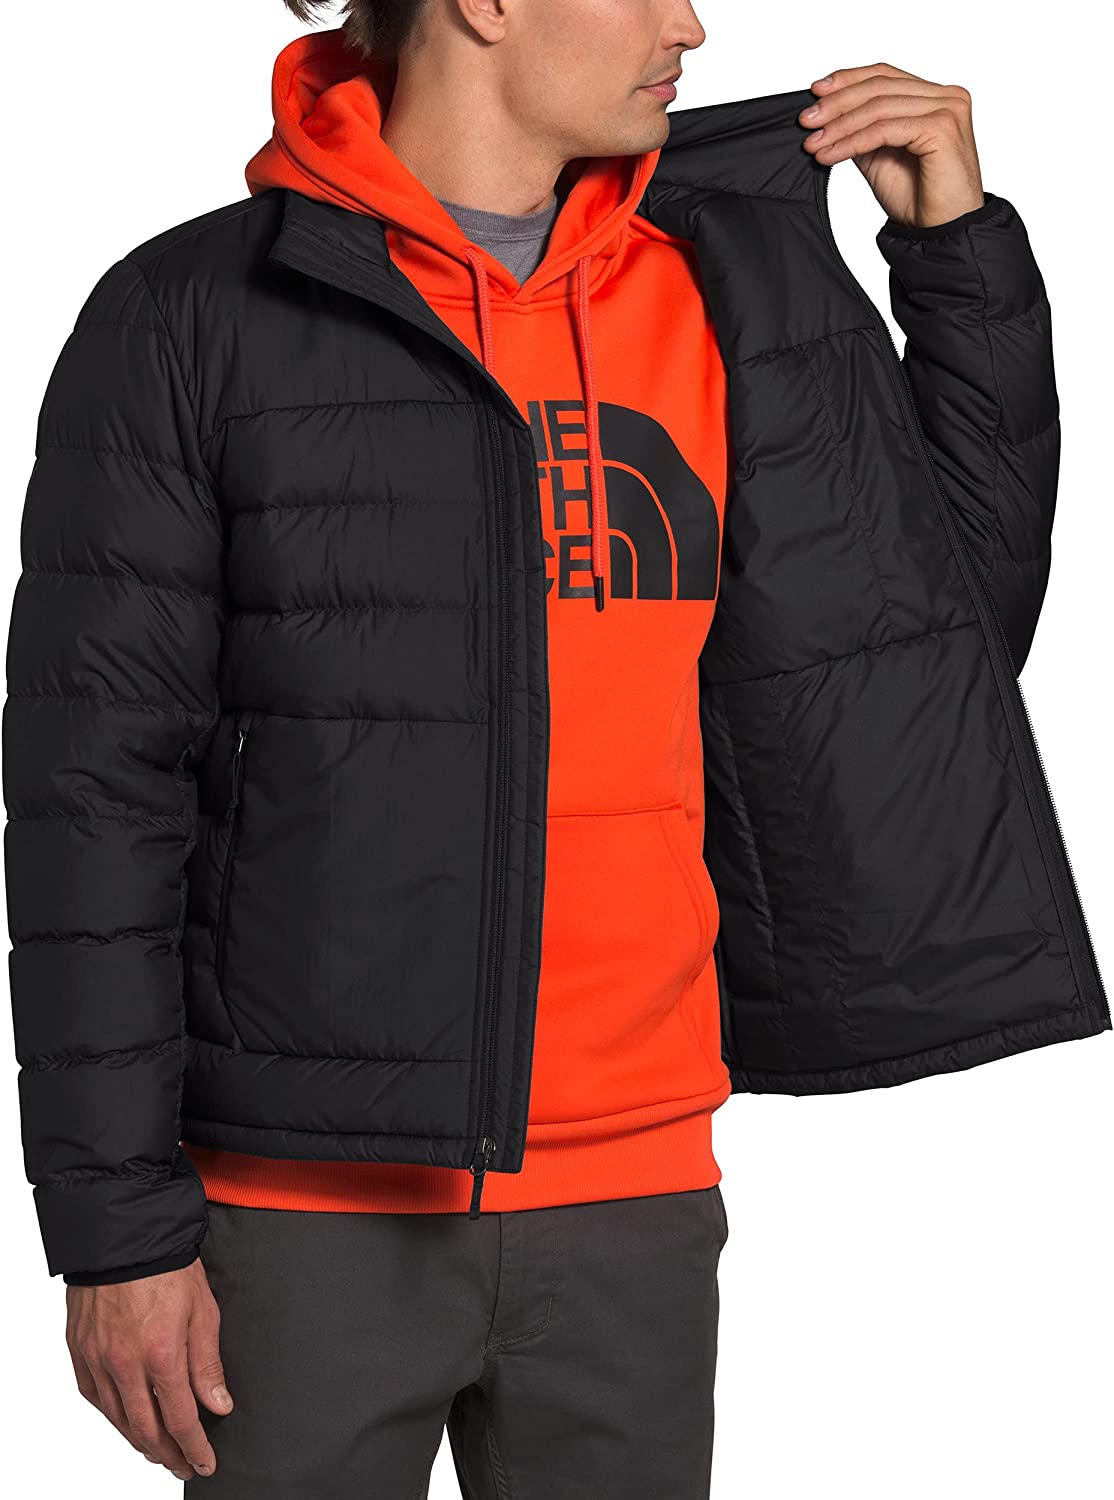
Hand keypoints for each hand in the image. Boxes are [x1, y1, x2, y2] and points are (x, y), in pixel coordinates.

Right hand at [65, 1259, 232, 1481]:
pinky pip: (94, 1397)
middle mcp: (124, 1365)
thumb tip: (218, 1406)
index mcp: (161, 1355)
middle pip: (146, 1429)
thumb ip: (208, 1364)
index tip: (205, 1463)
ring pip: (118, 1419)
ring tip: (159, 1452)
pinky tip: (126, 1420)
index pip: (181, 1419)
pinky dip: (112, 1416)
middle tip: (184, 1466)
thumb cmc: (168, 1265)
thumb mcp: (203, 1310)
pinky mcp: (78, 1350)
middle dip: (168, 1454)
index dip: (194, 1447)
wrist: (123, 1234)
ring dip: (140, 1442)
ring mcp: (97, 1359)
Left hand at [798, 62, 984, 228]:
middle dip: (837, 103)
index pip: (885, 75)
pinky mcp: (942, 128)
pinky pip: (884, 129)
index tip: (816, 91)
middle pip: (880, 86)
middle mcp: (946, 96)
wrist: (940, 233)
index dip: (848, 80)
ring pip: (879, 107)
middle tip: (806, 120)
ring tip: (813, 143)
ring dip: (839, 126)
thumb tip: (829, 115)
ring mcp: (948, 109)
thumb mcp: (880, 157)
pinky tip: (830, 155)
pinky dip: (852, 142)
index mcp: (936, 97)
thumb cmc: (919, 200)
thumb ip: (863, 130)